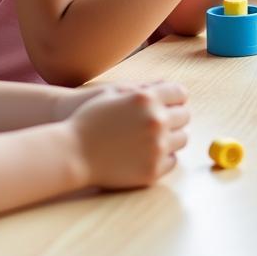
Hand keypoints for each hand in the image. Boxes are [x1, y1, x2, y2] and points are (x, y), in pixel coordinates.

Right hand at [69, 81, 188, 188]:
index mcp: (148, 99)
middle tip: (163, 122)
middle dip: (175, 117)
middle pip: (184, 116)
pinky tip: (148, 153)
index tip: (172, 102)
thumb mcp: (114, 93)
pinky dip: (164, 157)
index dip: (176, 97)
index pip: (179, 93)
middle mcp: (157, 120)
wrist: (72, 152)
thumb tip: (167, 86)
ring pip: (181, 139)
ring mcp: (157, 147)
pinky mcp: (153, 170)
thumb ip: (144, 88)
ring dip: (172, 137)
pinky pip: (172, 161)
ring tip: (155, 138)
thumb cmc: (89, 119)